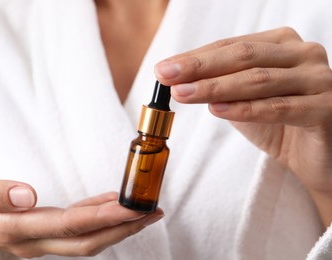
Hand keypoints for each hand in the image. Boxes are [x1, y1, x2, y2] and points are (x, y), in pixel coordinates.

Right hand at [0, 170, 162, 257]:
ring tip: (142, 211)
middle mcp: (31, 241)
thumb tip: (28, 195)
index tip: (132, 209)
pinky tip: (109, 205)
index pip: (69, 225)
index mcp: (15, 229)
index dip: (103, 218)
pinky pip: (73, 230)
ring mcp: (36, 240)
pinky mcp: (39, 233)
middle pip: (86, 241)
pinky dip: (96, 219)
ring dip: (115, 226)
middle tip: (151, 213)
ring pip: (84, 239)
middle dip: (122, 229)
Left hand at [155, 27, 331, 224]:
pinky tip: (217, 110)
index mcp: (282, 44)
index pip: (231, 46)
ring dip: (215, 87)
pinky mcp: (326, 108)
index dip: (195, 57)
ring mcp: (319, 79)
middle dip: (200, 67)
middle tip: (167, 76)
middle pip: (244, 56)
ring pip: (258, 79)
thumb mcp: (243, 100)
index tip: (163, 69)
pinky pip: (279, 108)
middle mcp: (304, 54)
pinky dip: (245, 109)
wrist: (316, 157)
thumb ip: (219, 86)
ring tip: (183, 94)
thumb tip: (177, 79)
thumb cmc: (278, 123)